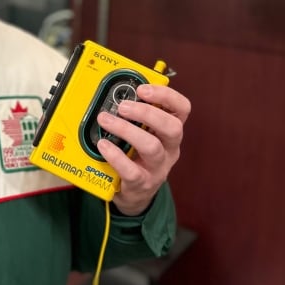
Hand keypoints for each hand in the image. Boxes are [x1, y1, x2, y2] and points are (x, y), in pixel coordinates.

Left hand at [96, 84, 190, 215]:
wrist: (135, 194)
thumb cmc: (136, 156)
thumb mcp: (142, 134)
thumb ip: (135, 116)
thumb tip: (112, 92)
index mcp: (170, 132)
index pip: (182, 109)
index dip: (166, 96)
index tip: (143, 89)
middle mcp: (170, 149)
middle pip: (172, 128)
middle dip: (147, 113)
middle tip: (123, 106)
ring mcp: (158, 168)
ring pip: (151, 147)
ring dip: (126, 130)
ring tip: (106, 120)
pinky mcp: (142, 184)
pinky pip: (132, 170)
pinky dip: (115, 156)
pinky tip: (103, 145)